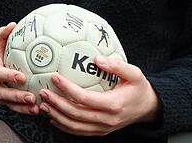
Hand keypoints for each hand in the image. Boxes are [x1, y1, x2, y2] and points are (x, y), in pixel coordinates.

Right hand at [0, 23, 38, 114]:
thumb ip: (2, 37)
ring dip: (22, 108)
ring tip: (37, 108)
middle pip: (3, 93)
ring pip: (9, 105)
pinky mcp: (4, 104)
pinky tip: (38, 111)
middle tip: (31, 97)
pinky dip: (25, 111)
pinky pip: (14, 109)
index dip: (8, 76)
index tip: (22, 77)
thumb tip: (12, 24)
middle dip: (17, 97)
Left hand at [39, 55, 159, 135]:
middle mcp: (107, 119)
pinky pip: (78, 132)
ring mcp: (103, 128)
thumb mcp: (135, 74)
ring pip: (74, 126)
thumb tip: (97, 59)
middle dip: (56, 103)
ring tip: (43, 104)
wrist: (149, 109)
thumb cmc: (140, 89)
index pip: (85, 98)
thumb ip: (117, 66)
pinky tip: (53, 117)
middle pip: (76, 114)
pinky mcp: (100, 131)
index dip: (68, 89)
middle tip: (43, 91)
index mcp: (114, 105)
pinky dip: (63, 126)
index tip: (55, 77)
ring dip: (56, 116)